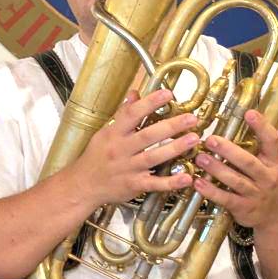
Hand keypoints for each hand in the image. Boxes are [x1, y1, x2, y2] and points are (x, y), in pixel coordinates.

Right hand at [66, 89, 198, 208]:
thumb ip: (122, 114)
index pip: (132, 115)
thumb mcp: (105, 133)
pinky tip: (186, 178)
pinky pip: (154, 183)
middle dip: (171, 126)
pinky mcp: (134, 185)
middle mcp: (120, 150)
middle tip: (191, 118)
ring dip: (175, 148)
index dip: (150, 103)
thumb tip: (135, 94)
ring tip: (194, 139)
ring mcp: (127, 168)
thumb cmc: (96, 157)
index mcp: (113, 134)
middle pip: (147, 136)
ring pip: (153, 157)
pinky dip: (171, 182)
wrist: (84, 185)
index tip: (167, 93)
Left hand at [192, 110, 277, 228]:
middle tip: (210, 139)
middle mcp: (268, 177)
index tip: (249, 113)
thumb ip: (260, 145)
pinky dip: (211, 191)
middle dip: (229, 151)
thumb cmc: (269, 180)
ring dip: (216, 169)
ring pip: (235, 180)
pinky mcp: (244, 208)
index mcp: (276, 161)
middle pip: (248, 162)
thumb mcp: (272, 162)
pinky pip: (226, 198)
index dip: (262, 127)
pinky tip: (197, 182)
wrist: (277, 214)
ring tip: (199, 158)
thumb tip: (242, 115)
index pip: (273, 141)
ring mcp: (257, 194)